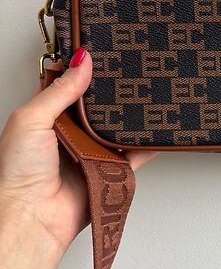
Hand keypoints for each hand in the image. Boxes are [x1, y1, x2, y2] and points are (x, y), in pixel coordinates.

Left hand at [0, 48, 157, 268]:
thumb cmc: (18, 173)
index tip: (99, 51)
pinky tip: (154, 134)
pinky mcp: (108, 172)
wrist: (32, 217)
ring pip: (117, 128)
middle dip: (110, 93)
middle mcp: (68, 134)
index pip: (67, 84)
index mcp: (45, 117)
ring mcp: (89, 153)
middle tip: (126, 74)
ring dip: (128, 118)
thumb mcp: (32, 118)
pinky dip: (145, 146)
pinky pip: (133, 156)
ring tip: (141, 99)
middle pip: (97, 106)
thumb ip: (60, 90)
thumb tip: (82, 61)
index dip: (81, 68)